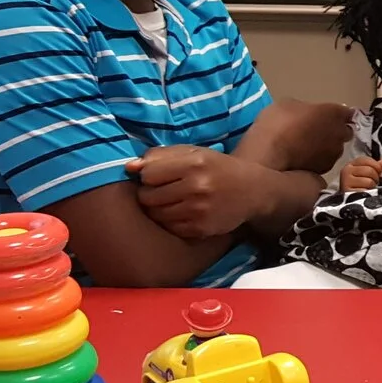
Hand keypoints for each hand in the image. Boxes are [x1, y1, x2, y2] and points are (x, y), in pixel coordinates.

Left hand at [126, 145, 269, 238]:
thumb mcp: (194, 153)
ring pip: (156, 214)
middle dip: (149, 194)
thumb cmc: (218, 168)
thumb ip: (160, 156)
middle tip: (162, 190)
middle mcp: (197, 187)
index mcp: (194, 164)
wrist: (253, 191)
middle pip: (148, 196)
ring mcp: (199, 211)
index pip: (148, 174)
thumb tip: (128, 167)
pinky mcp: (201, 229)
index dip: (148, 175)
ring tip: (170, 202)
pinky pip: (169, 228)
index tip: (157, 175)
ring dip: (157, 209)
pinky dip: (170, 222)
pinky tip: (181, 213)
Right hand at [237, 99, 353, 172]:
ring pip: (335, 148)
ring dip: (326, 146)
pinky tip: (303, 158)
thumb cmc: (278, 123)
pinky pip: (324, 161)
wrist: (269, 155)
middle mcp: (339, 133)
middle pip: (344, 132)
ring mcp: (334, 154)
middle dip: (335, 131)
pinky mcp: (325, 170)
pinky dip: (318, 159)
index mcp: (333, 113)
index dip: (338, 115)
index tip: (329, 116)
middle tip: (317, 131)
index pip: (347, 113)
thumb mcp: (289, 106)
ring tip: (307, 147)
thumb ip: (307, 109)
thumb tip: (309, 114)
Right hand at [340, 156, 381, 191]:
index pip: (367, 160)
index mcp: (351, 165)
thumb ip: (378, 166)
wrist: (350, 202)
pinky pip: (365, 191)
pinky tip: (365, 194)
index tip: (379, 173)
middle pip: (369, 170)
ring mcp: (346, 182)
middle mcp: (346, 171)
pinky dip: (368, 194)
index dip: (377, 166)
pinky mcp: (348, 192)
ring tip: (367, 189)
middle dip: (375, 178)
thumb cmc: (360, 187)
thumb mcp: (369, 174)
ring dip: (372, 187)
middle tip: (372, 184)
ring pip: (369, 181)